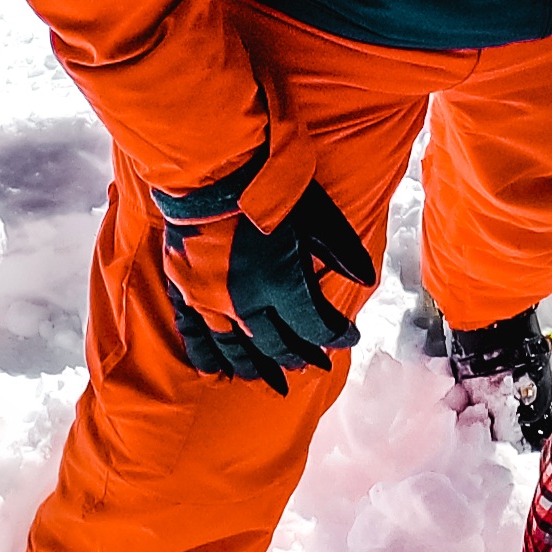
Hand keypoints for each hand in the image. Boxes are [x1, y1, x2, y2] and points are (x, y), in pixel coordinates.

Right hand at [149, 133, 377, 390]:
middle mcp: (244, 302)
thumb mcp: (316, 214)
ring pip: (236, 351)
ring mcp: (209, 301)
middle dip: (301, 357)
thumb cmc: (267, 185)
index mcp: (281, 284)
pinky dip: (208, 358)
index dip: (337, 336)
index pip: (316, 326)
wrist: (208, 167)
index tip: (349, 336)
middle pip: (278, 345)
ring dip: (257, 370)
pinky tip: (217, 374)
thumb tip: (367, 279)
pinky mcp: (184, 291)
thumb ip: (342, 250)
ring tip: (273, 384)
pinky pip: (195, 337)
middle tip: (316, 366)